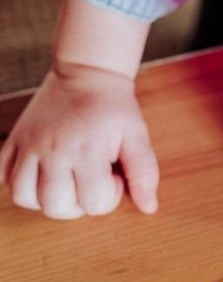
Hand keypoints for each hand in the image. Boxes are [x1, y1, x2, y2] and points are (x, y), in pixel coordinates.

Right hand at [0, 64, 158, 218]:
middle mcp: (55, 150)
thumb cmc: (114, 107)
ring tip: (66, 180)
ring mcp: (30, 145)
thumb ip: (144, 172)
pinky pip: (3, 176)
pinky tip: (42, 172)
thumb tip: (149, 208)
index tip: (113, 173)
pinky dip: (20, 182)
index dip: (110, 196)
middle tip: (91, 180)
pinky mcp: (15, 140)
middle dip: (79, 204)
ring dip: (46, 199)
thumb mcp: (137, 135)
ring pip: (24, 197)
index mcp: (88, 150)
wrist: (88, 73)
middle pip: (56, 207)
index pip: (95, 203)